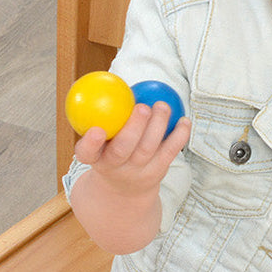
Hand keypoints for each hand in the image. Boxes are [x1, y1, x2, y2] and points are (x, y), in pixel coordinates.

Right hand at [70, 102, 190, 254]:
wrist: (124, 190)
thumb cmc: (110, 152)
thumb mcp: (99, 142)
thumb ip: (101, 116)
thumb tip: (107, 81)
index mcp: (95, 158)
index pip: (87, 153)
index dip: (91, 143)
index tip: (96, 130)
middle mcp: (114, 168)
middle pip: (122, 150)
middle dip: (133, 128)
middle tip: (142, 107)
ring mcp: (137, 172)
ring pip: (147, 149)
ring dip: (158, 126)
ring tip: (162, 106)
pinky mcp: (157, 173)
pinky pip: (169, 153)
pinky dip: (179, 136)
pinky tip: (184, 120)